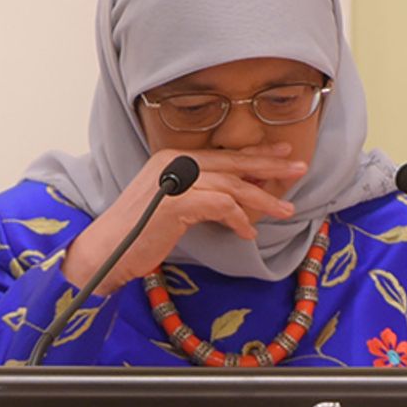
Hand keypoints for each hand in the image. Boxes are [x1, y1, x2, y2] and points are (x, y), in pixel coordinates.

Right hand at [62, 146, 305, 293]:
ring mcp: (175, 180)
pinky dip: (239, 218)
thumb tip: (235, 196)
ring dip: (263, 198)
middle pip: (233, 163)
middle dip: (270, 167)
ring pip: (232, 184)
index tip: (283, 156)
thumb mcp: (171, 204)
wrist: (105, 251)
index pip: (223, 155)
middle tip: (300, 169)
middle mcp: (175, 162)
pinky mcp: (177, 203)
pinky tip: (249, 232)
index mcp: (173, 157)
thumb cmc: (137, 233)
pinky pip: (221, 206)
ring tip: (286, 210)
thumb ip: (199, 194)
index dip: (255, 155)